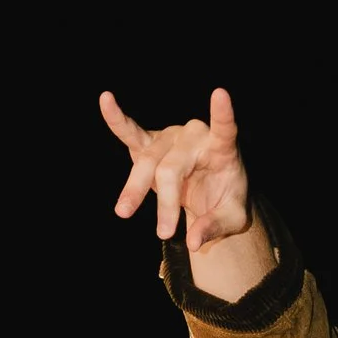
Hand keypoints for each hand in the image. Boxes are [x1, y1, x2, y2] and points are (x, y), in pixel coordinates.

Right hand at [98, 85, 253, 252]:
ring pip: (147, 162)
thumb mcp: (231, 219)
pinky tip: (106, 100)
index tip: (220, 95)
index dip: (222, 114)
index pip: (225, 129)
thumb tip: (194, 242)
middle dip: (166, 203)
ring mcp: (171, 136)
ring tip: (123, 213)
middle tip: (164, 234)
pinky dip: (117, 119)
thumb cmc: (225, 200)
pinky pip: (130, 131)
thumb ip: (215, 227)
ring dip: (134, 189)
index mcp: (222, 148)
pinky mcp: (151, 142)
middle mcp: (195, 135)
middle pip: (171, 167)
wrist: (211, 194)